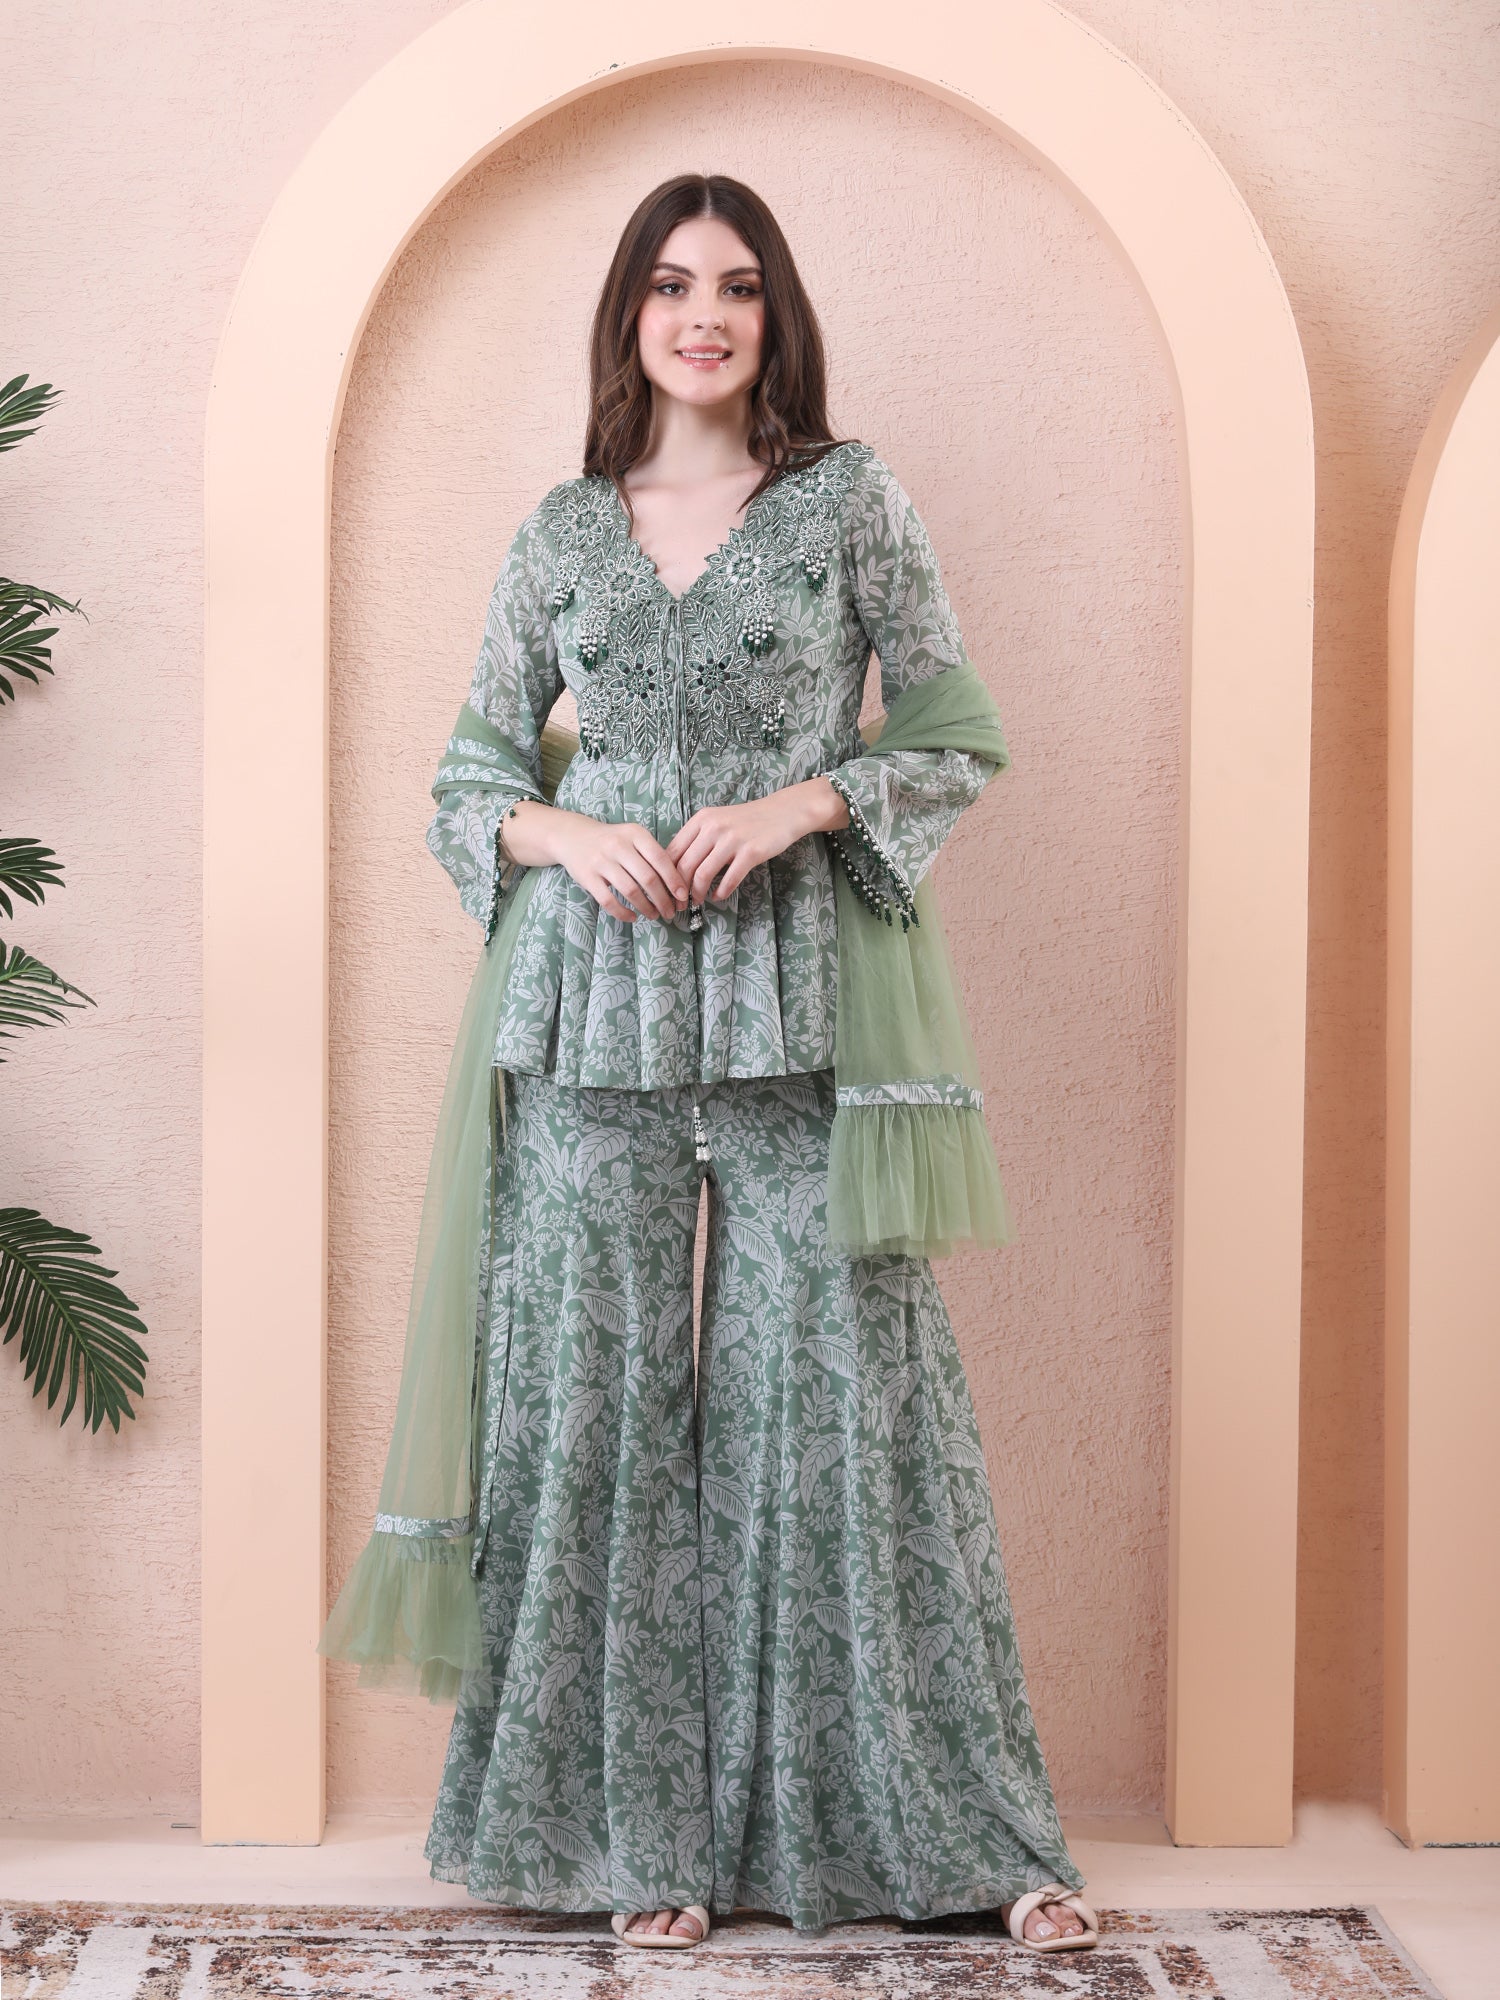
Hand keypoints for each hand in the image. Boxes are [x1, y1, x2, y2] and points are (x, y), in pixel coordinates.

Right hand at [546, 810, 688, 923]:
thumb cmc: (612, 841)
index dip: (674, 880)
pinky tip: (632, 917)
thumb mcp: (633, 838)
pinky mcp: (587, 877)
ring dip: (646, 907)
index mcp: (635, 834)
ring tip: (654, 915)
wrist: (573, 837)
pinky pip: (608, 900)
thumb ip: (652, 855)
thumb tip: (677, 885)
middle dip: (663, 900)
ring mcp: (601, 861)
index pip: (660, 859)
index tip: (683, 896)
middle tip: (670, 912)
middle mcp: (618, 845)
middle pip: (648, 878)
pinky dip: (623, 913)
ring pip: (630, 891)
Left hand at [665, 778, 846, 905]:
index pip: (673, 851)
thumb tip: (675, 866)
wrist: (782, 812)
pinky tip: (719, 896)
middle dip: (679, 890)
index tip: (667, 890)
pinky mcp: (750, 852)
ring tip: (698, 901)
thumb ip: (697, 838)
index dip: (666, 875)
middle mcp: (713, 827)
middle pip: (685, 865)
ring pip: (703, 874)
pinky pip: (729, 879)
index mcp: (701, 819)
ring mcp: (732, 839)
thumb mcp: (717, 821)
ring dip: (697, 893)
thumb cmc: (747, 820)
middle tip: (679, 903)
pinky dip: (720, 892)